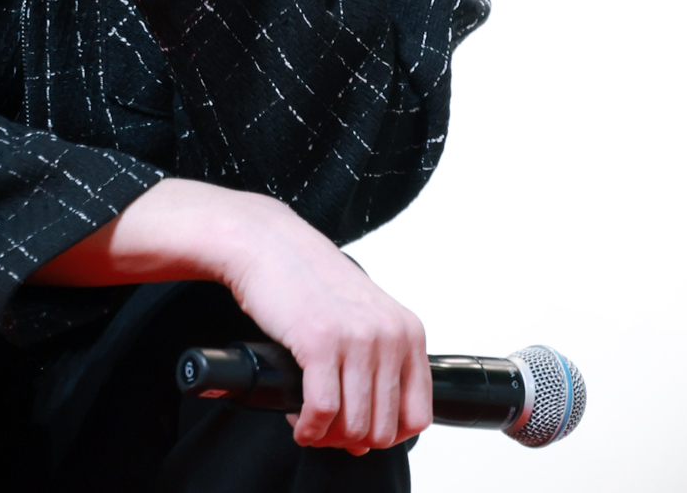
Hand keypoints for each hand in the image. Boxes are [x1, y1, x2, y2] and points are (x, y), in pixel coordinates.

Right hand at [221, 196, 432, 453]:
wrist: (268, 245)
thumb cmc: (309, 281)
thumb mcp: (362, 318)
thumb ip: (376, 367)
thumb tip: (367, 435)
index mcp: (408, 332)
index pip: (418, 415)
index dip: (386, 436)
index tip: (359, 432)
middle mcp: (390, 336)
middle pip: (384, 428)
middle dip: (350, 441)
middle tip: (325, 429)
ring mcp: (357, 339)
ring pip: (354, 426)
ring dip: (326, 437)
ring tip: (308, 423)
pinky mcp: (320, 342)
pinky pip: (323, 411)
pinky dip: (308, 428)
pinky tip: (298, 420)